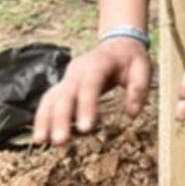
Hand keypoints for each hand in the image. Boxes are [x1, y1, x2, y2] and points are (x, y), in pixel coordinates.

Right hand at [30, 37, 151, 145]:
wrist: (117, 43)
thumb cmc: (131, 59)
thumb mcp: (143, 67)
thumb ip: (139, 89)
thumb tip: (132, 114)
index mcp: (100, 62)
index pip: (90, 84)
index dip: (86, 105)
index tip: (86, 128)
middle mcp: (78, 69)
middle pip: (66, 93)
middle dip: (61, 118)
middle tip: (60, 142)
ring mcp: (68, 77)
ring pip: (51, 96)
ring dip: (44, 119)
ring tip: (41, 141)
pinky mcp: (63, 85)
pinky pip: (49, 101)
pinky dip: (42, 117)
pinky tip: (41, 137)